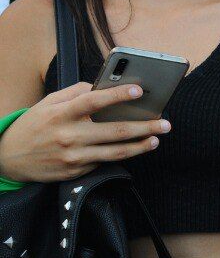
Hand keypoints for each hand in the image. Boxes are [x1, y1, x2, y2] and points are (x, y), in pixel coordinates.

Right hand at [0, 83, 170, 182]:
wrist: (9, 158)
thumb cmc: (34, 125)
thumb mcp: (48, 103)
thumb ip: (75, 93)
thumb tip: (102, 86)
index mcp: (61, 114)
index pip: (93, 101)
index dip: (117, 95)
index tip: (139, 90)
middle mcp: (69, 135)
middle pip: (115, 131)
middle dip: (145, 126)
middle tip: (165, 122)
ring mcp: (74, 156)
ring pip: (116, 152)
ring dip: (141, 145)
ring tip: (157, 138)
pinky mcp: (76, 171)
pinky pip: (105, 161)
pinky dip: (123, 154)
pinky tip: (137, 148)